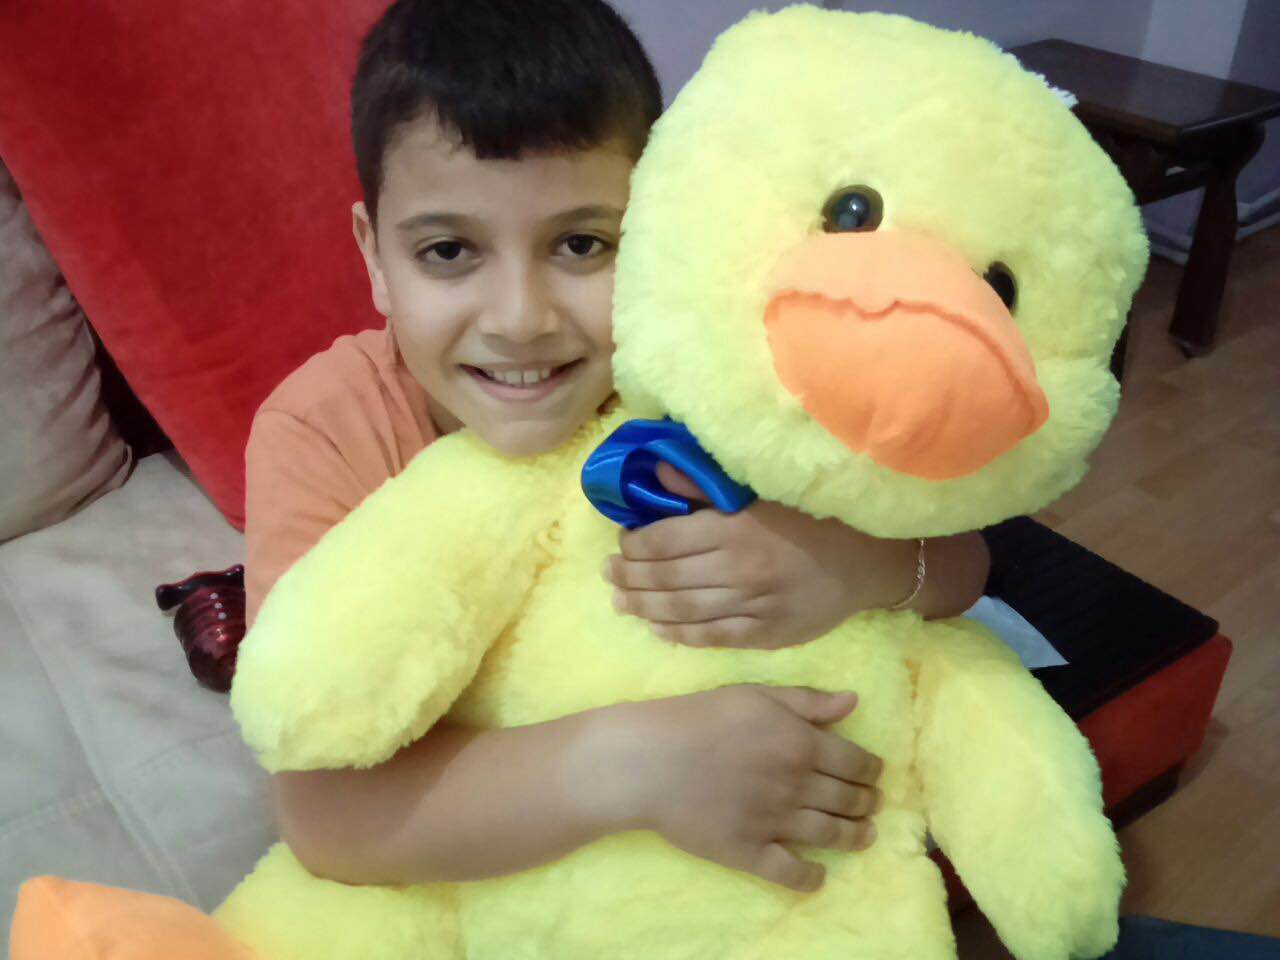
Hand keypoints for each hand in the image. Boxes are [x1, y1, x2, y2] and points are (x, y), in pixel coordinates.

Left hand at [603, 464, 918, 648]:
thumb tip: (656, 473)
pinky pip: (711, 637)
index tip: (622, 543)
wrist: (867, 562)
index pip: (664, 541)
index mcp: (735, 528)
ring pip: (681, 612)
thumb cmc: (812, 518)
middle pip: (665, 579)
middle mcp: (738, 570)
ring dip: (644, 608)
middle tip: (609, 575)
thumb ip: (707, 487)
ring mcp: (752, 607)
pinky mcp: (765, 634)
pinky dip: (678, 635)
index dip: (634, 545)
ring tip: (622, 603)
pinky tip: (658, 629)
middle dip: (629, 578)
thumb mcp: (761, 492)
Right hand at [605, 685, 881, 891]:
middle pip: (849, 800)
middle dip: (868, 803)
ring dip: (855, 836)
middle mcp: (796, 785)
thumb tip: (853, 703)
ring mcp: (774, 822)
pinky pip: (790, 872)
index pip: (856, 763)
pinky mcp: (749, 852)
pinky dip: (810, 877)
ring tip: (864, 836)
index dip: (872, 770)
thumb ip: (806, 702)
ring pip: (831, 835)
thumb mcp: (756, 695)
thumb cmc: (701, 718)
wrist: (651, 759)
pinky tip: (817, 874)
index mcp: (801, 744)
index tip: (875, 774)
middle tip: (872, 805)